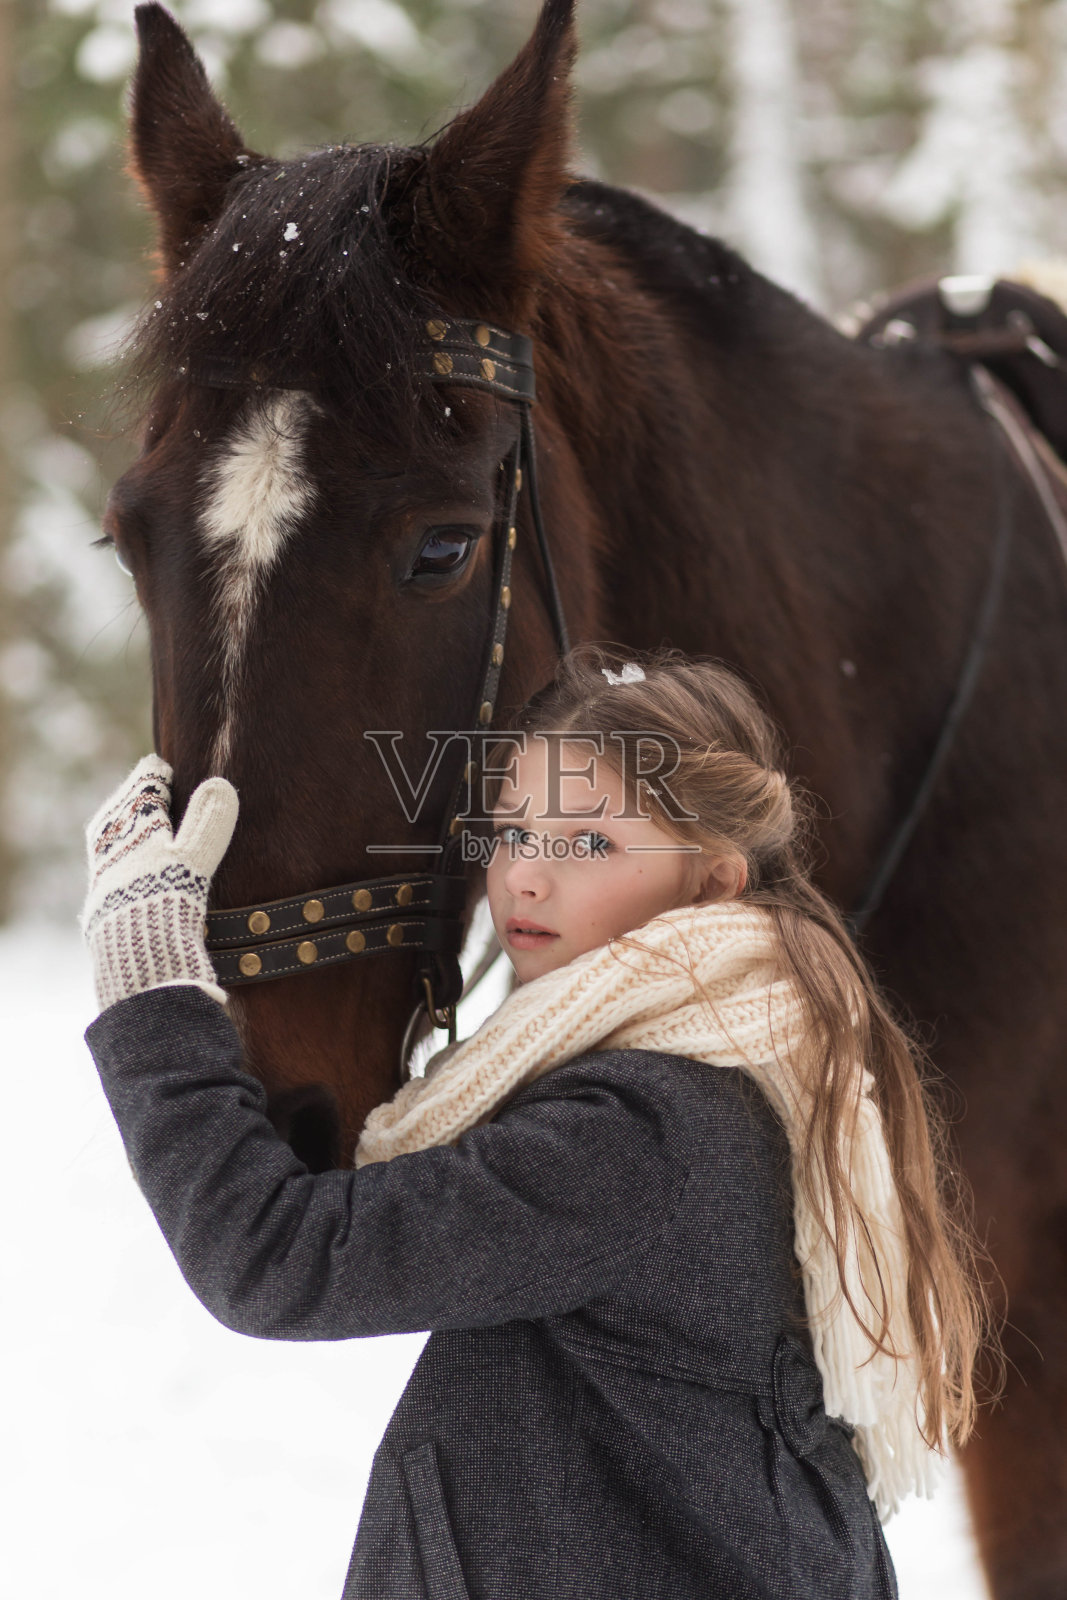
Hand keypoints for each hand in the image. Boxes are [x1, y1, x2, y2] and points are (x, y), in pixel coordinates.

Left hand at [81, 755, 238, 1011]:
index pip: (141, 791)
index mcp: (132, 833)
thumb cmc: (164, 904)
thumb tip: (220, 784)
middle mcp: (111, 853)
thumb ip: (208, 822)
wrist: (132, 961)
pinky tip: (126, 875)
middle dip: (131, 801)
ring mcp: (102, 882)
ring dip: (121, 831)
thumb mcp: (193, 859)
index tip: (160, 769)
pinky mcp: (100, 911)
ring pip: (107, 845)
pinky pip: (106, 874)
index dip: (153, 778)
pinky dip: (118, 863)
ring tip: (133, 828)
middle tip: (144, 791)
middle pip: (118, 815)